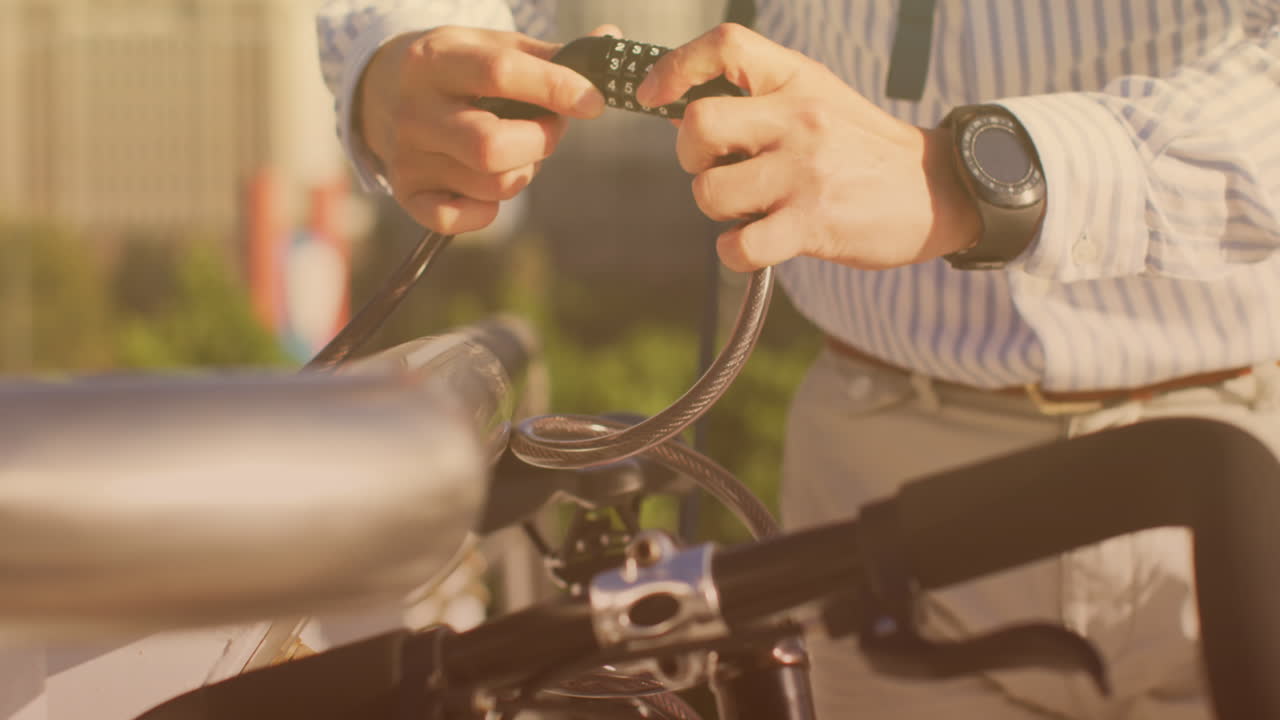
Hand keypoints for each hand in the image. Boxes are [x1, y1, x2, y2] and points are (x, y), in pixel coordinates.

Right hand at [358, 25, 619, 232]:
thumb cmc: (459, 70)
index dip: (556, 89)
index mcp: (435, 59)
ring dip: (523, 172)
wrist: (383, 89)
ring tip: (517, 151)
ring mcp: (406, 156)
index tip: (593, 101)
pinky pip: (459, 219)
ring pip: (489, 184)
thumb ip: (551, 55)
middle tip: (548, 129)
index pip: (500, 73)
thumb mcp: (494, 48)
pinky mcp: (406, 193)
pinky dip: (487, 209)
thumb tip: (610, 44)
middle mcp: (414, 109)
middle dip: (540, 142)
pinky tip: (487, 183)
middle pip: (490, 145)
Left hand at [635, 24, 980, 271]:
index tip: (654, 95)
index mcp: (796, 80)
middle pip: (698, 126)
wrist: (935, 190)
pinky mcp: (813, 223)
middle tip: (718, 170)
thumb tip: (679, 109)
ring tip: (751, 208)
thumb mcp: (816, 100)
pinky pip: (738, 245)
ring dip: (717, 210)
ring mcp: (805, 171)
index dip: (675, 67)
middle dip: (692, 158)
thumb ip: (758, 99)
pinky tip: (757, 244)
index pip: (725, 45)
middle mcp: (799, 118)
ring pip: (710, 192)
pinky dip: (735, 252)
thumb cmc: (861, 149)